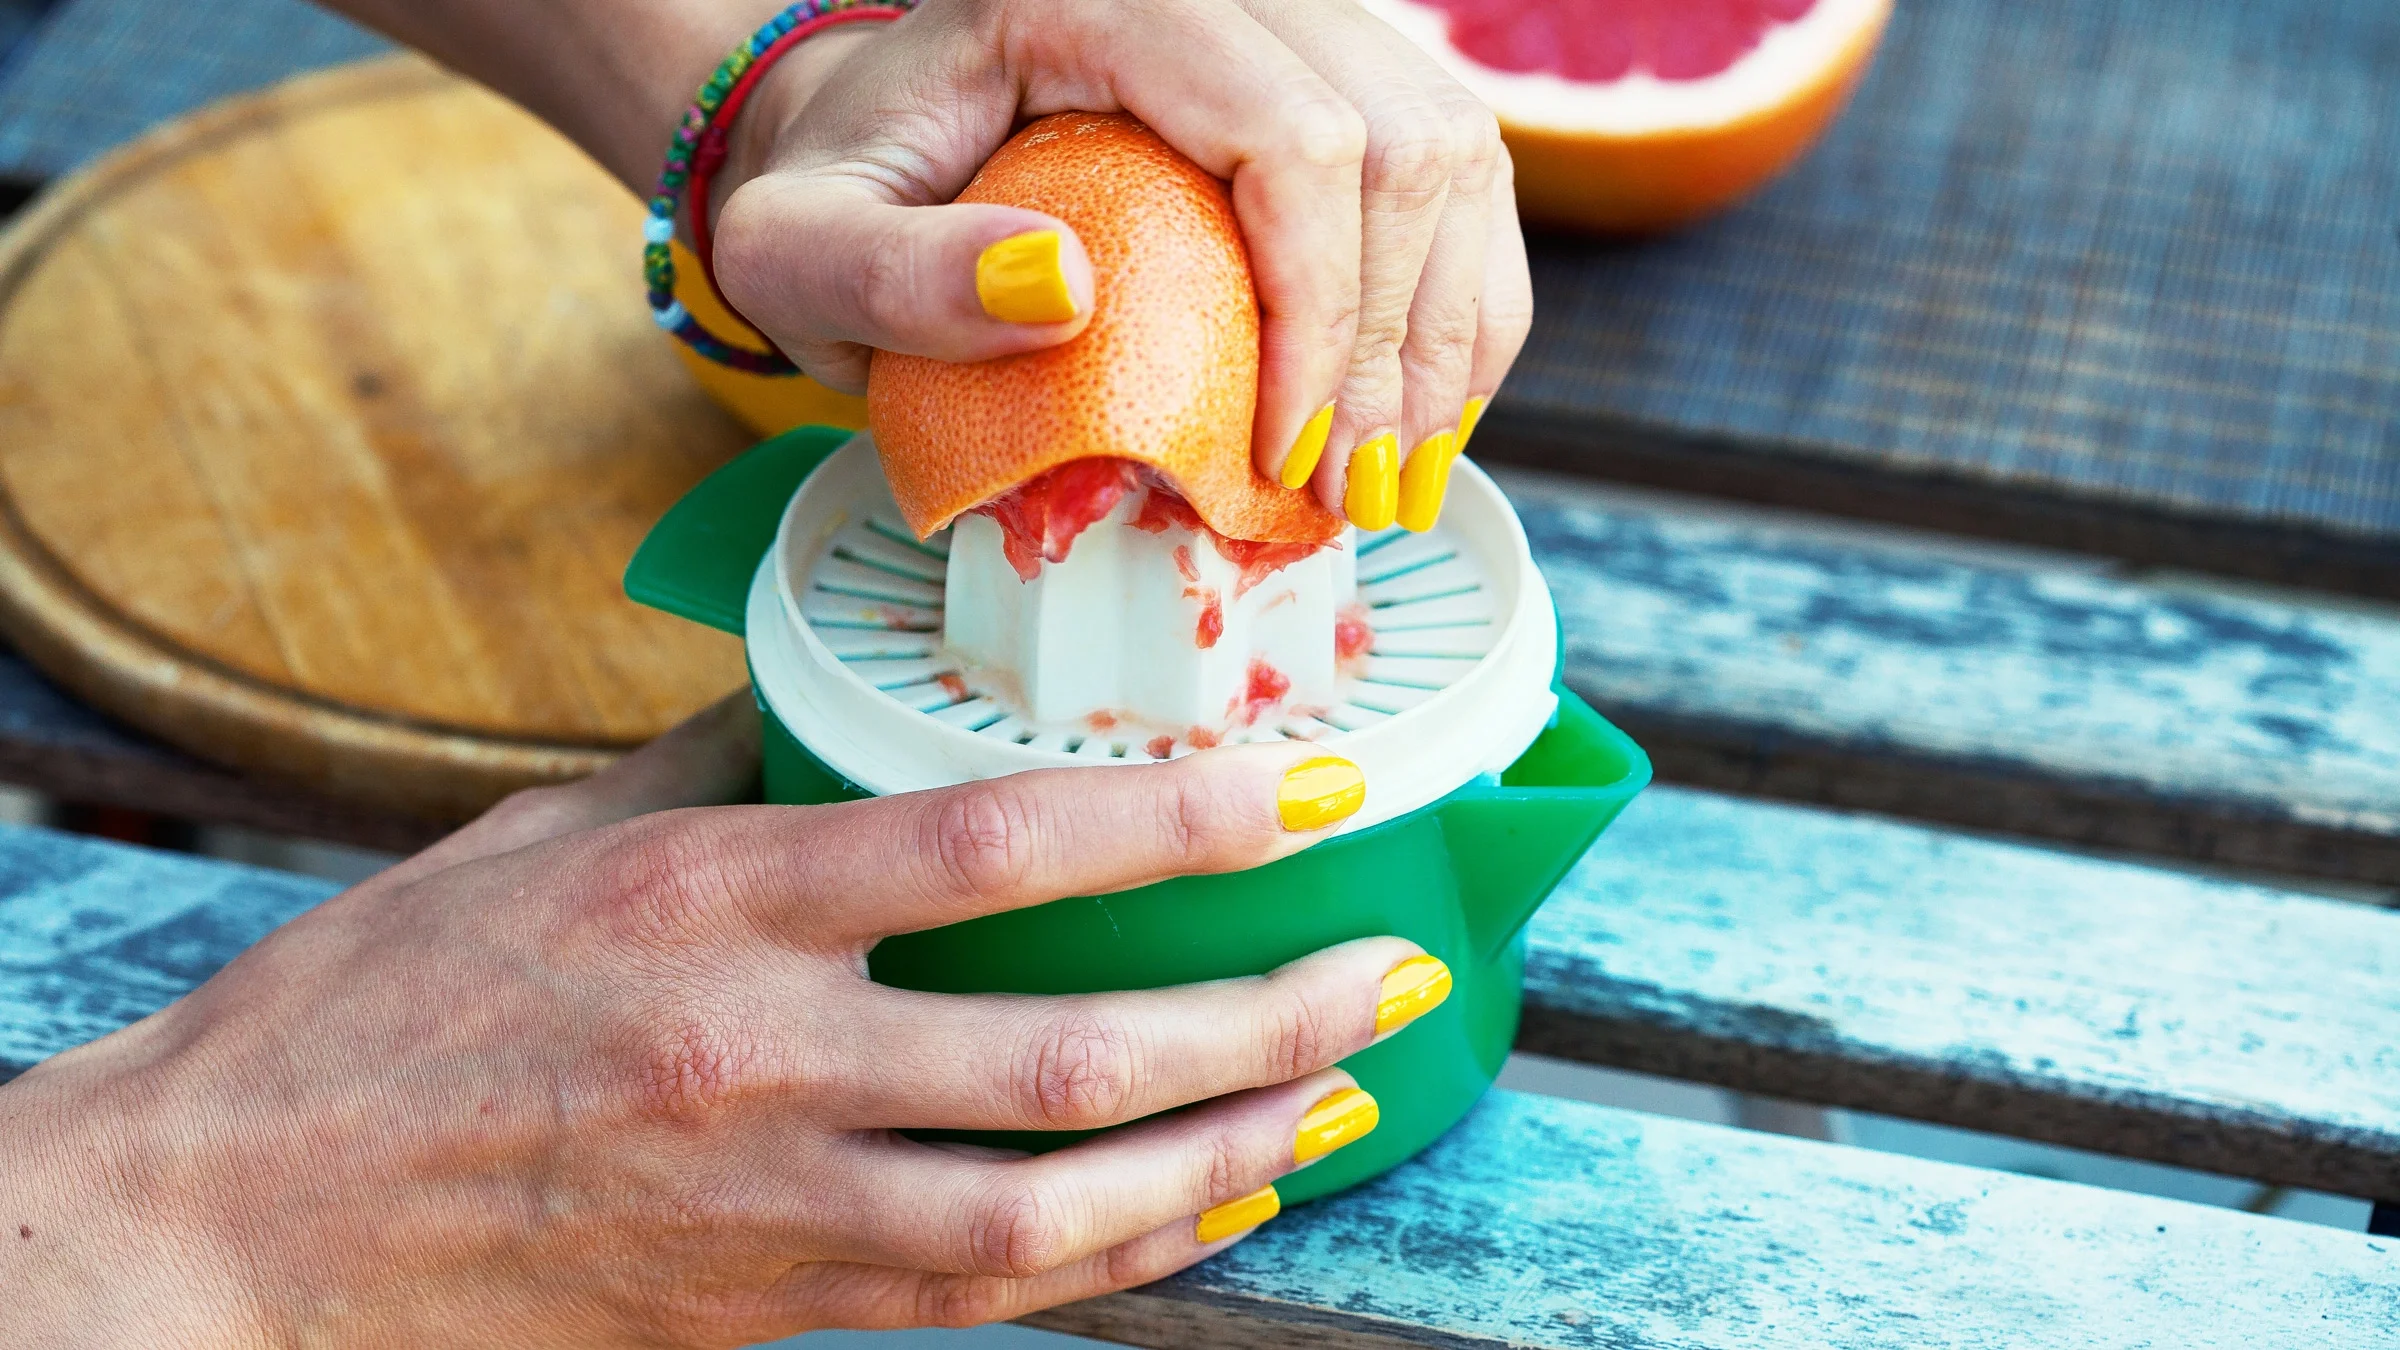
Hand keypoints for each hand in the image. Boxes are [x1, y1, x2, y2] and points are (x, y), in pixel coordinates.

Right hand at [0, 697, 1433, 1346]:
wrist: (238, 1224)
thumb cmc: (386, 1008)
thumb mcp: (550, 840)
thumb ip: (726, 766)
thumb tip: (849, 692)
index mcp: (708, 905)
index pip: (991, 848)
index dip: (1173, 817)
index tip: (1304, 789)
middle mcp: (760, 1061)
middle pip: (1072, 1057)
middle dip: (1265, 1018)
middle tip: (1390, 970)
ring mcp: (770, 1205)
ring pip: (1058, 1213)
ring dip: (1228, 1153)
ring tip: (1341, 1090)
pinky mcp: (766, 1308)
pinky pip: (988, 1296)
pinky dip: (1126, 1252)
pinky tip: (1217, 1201)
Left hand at [710, 0, 1533, 531]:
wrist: (866, 153)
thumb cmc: (833, 205)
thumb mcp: (799, 250)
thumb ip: (896, 274)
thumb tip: (1062, 290)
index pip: (1290, 131)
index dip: (1320, 306)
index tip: (1281, 457)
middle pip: (1405, 142)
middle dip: (1401, 344)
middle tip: (1352, 496)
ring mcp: (1289, 30)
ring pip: (1457, 157)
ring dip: (1451, 336)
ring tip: (1395, 478)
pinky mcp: (1328, 89)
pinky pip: (1456, 184)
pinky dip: (1461, 310)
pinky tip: (1423, 417)